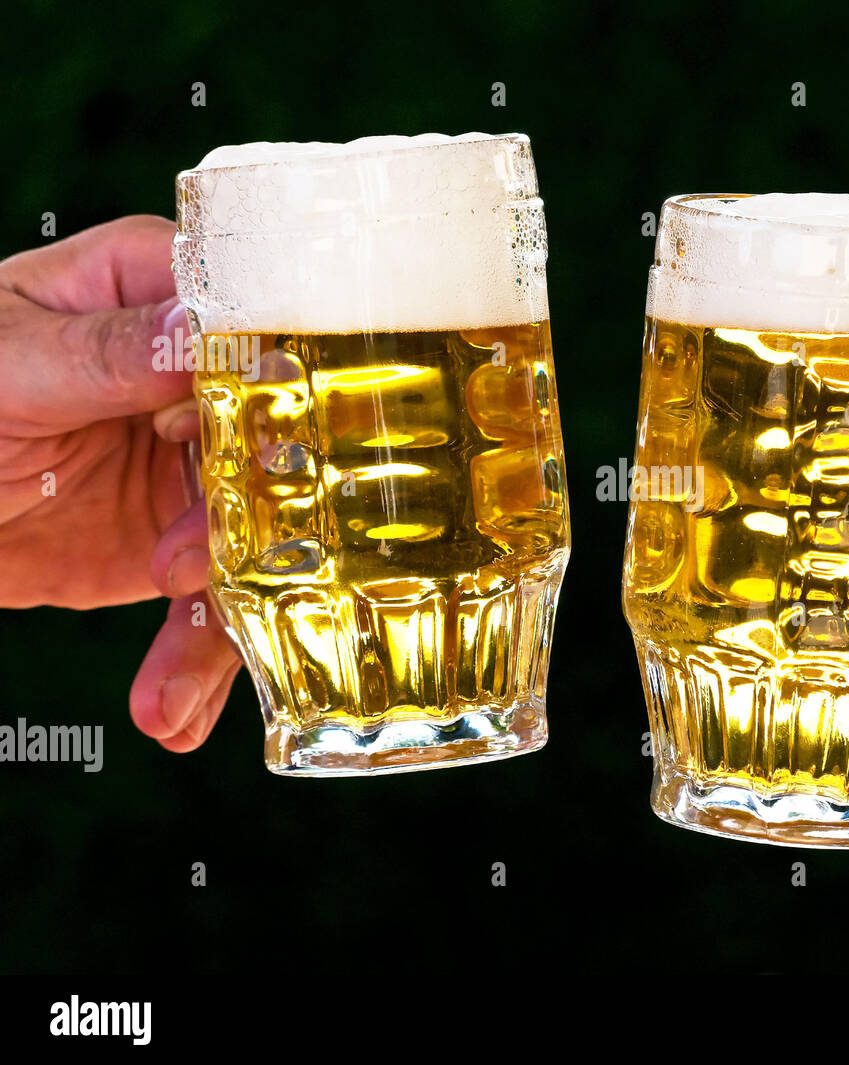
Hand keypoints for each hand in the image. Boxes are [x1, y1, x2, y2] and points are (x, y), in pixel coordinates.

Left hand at [0, 216, 239, 751]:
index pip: (255, 329)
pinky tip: (173, 714)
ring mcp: (197, 470)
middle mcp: (197, 385)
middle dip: (246, 524)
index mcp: (158, 298)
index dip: (276, 385)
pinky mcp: (181, 546)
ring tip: (168, 697)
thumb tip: (200, 329)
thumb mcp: (6, 365)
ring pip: (258, 542)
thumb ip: (105, 353)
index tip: (267, 442)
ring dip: (218, 626)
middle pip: (275, 447)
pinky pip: (214, 602)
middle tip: (176, 571)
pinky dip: (196, 663)